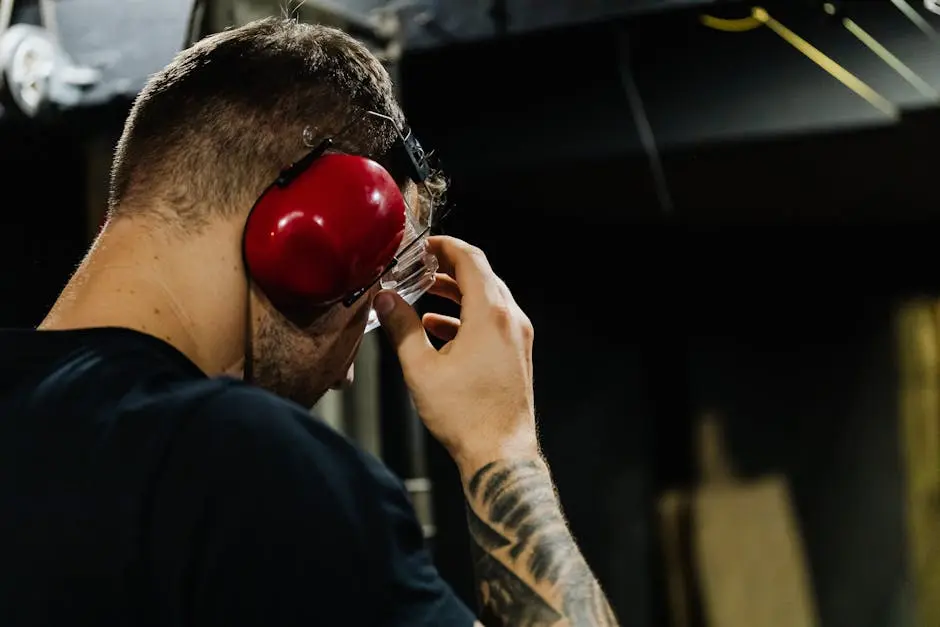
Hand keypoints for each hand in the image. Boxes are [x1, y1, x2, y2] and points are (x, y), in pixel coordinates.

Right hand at [373, 236, 538, 474]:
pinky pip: (492, 322)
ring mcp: (517, 338)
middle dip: (448, 268)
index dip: (445, 246)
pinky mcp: (516, 355)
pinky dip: (467, 317)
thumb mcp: (421, 368)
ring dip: (456, 294)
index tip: (424, 245)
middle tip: (419, 268)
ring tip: (424, 296)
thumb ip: (401, 328)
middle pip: (481, 276)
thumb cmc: (465, 415)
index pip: (471, 259)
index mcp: (491, 314)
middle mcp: (511, 320)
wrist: (499, 454)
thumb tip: (385, 300)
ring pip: (487, 299)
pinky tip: (439, 330)